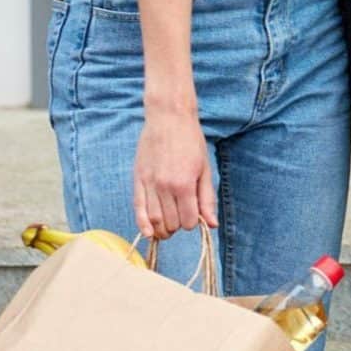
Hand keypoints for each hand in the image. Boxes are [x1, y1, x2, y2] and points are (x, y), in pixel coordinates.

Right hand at [133, 107, 216, 240]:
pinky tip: (149, 232)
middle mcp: (164, 187)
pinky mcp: (137, 179)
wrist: (168, 118)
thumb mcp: (205, 169)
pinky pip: (138, 208)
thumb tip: (212, 225)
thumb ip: (207, 199)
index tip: (195, 216)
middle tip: (183, 217)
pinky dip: (143, 224)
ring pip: (154, 220)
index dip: (193, 223)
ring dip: (162, 228)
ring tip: (169, 227)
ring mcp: (149, 184)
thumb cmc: (191, 142)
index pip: (188, 221)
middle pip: (170, 223)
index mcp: (184, 185)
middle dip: (178, 226)